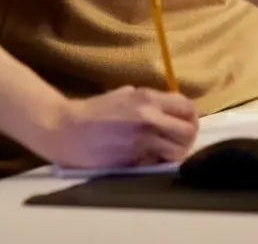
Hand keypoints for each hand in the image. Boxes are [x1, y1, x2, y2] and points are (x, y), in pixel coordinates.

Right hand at [37, 86, 198, 169]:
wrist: (66, 129)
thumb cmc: (93, 111)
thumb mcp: (124, 94)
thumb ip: (148, 100)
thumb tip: (167, 108)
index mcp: (148, 98)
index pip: (187, 107)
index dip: (191, 118)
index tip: (186, 124)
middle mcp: (149, 116)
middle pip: (188, 130)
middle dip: (188, 138)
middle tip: (180, 142)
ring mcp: (142, 139)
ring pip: (178, 150)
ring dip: (177, 153)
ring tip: (167, 154)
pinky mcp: (133, 158)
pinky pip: (158, 162)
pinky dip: (159, 163)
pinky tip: (151, 160)